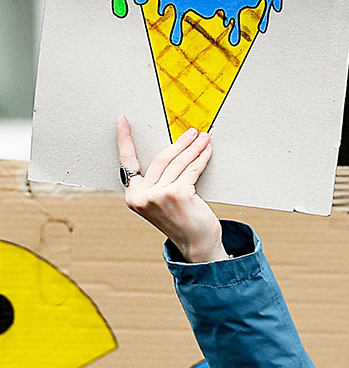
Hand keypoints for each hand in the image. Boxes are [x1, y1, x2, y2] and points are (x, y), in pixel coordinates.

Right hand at [117, 117, 226, 262]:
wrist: (196, 245)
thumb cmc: (182, 222)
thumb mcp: (161, 202)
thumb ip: (158, 182)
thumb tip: (173, 152)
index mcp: (133, 196)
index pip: (127, 162)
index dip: (124, 139)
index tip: (123, 122)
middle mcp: (142, 196)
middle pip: (161, 159)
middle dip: (180, 143)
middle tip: (192, 132)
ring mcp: (158, 195)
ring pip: (178, 163)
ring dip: (194, 148)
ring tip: (203, 139)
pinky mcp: (177, 194)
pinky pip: (192, 170)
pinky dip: (201, 159)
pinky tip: (206, 152)